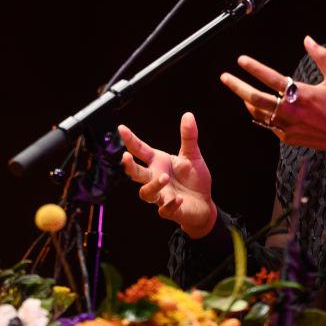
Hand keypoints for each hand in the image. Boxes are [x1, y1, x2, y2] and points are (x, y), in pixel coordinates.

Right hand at [117, 112, 217, 237]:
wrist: (204, 204)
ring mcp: (161, 195)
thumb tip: (188, 115)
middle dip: (129, 166)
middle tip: (126, 157)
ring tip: (165, 178)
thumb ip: (188, 137)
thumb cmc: (194, 179)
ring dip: (153, 185)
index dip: (130, 140)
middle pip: (136, 173)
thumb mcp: (193, 155)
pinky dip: (170, 205)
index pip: (140, 150)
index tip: (121, 128)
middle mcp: (155, 178)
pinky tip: (179, 199)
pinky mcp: (169, 210)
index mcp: (158, 162)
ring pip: (146, 193)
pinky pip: (164, 210)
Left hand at [220, 35, 325, 154]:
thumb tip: (308, 39)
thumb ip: (321, 56)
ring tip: (241, 93)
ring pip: (259, 113)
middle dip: (237, 86)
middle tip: (224, 78)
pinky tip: (259, 110)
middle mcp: (290, 110)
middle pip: (255, 98)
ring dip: (248, 102)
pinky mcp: (288, 137)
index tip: (241, 60)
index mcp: (300, 94)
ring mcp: (287, 126)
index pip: (270, 78)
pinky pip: (268, 125)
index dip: (254, 68)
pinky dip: (262, 116)